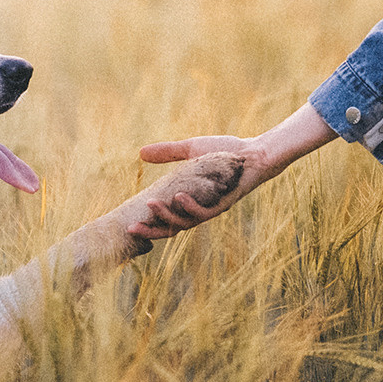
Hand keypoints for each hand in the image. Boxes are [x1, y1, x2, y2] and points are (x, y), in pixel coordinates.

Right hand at [129, 136, 273, 238]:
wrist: (253, 152)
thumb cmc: (225, 153)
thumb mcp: (191, 150)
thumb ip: (168, 153)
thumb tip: (141, 153)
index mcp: (189, 202)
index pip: (165, 220)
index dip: (148, 226)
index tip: (129, 225)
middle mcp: (199, 211)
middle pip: (172, 228)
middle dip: (151, 231)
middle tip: (132, 228)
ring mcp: (212, 210)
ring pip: (186, 222)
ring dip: (167, 215)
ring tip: (151, 205)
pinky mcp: (224, 205)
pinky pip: (205, 212)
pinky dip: (190, 206)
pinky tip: (179, 197)